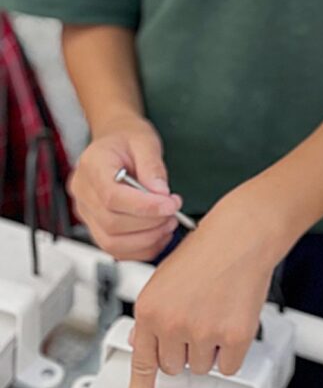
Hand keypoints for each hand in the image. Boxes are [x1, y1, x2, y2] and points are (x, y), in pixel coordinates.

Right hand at [68, 115, 181, 260]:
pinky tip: (159, 235)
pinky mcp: (95, 226)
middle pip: (112, 223)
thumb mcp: (145, 141)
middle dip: (150, 223)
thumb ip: (152, 167)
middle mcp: (83, 193)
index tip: (171, 205)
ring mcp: (86, 213)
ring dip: (146, 239)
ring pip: (111, 242)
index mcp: (92, 166)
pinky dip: (140, 249)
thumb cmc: (128, 138)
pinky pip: (115, 249)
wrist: (115, 140)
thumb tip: (161, 194)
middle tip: (174, 212)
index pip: (112, 196)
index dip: (144, 206)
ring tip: (169, 223)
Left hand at [129, 186, 280, 387]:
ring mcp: (203, 331)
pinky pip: (230, 364)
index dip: (141, 383)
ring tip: (218, 311)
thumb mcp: (166, 275)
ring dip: (211, 348)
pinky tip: (233, 320)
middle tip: (200, 319)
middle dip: (186, 348)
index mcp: (150, 308)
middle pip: (173, 366)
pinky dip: (234, 350)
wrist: (245, 231)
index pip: (141, 360)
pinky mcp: (233, 335)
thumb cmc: (210, 246)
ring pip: (202, 366)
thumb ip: (154, 312)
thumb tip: (141, 340)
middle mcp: (171, 323)